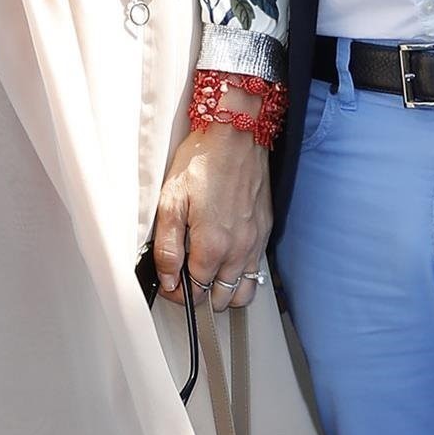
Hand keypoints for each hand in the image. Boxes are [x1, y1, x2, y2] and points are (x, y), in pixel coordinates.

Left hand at [151, 119, 271, 306]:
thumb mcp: (170, 201)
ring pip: (244, 292)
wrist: (235, 134)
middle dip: (200, 297)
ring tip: (207, 276)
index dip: (178, 295)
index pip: (195, 294)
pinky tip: (226, 260)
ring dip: (224, 292)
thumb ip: (168, 248)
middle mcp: (239, 249)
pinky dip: (241, 276)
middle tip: (184, 278)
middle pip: (220, 300)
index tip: (169, 283)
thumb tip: (168, 280)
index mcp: (213, 245)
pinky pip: (257, 271)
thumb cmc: (202, 161)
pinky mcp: (264, 231)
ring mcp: (255, 242)